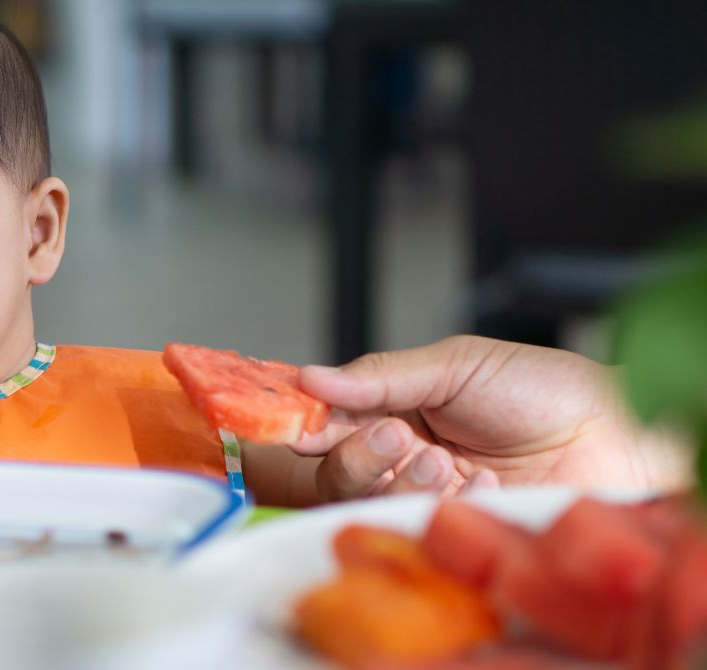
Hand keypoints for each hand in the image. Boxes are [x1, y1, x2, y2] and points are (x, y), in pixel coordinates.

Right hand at [293, 335, 690, 502]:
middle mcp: (404, 455)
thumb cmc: (544, 390)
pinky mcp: (457, 528)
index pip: (331, 420)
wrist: (615, 434)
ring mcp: (428, 495)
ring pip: (374, 502)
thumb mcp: (457, 364)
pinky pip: (424, 526)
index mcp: (397, 407)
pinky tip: (488, 484)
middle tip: (395, 436)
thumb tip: (312, 378)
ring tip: (444, 459)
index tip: (299, 423)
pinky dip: (452, 502)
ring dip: (403, 479)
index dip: (308, 422)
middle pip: (338, 471)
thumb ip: (382, 375)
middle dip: (356, 455)